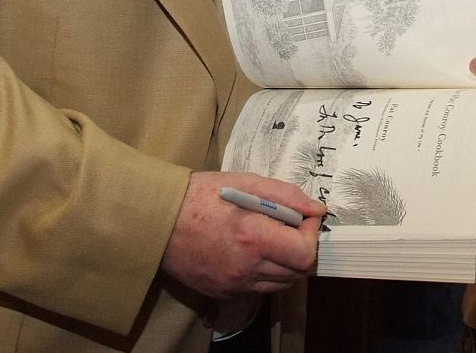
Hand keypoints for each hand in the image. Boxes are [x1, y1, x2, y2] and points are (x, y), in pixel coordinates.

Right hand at [161, 171, 327, 298]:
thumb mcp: (247, 182)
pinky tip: (252, 251)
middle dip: (301, 247)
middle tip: (290, 227)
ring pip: (280, 283)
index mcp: (252, 236)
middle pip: (297, 272)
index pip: (304, 253)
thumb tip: (316, 209)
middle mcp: (246, 267)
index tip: (304, 218)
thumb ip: (286, 196)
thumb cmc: (202, 195)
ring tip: (271, 238)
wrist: (158, 221)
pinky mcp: (224, 292)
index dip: (311, 234)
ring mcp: (234, 284)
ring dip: (286, 262)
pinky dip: (265, 272)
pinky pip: (258, 288)